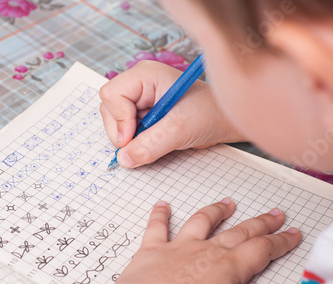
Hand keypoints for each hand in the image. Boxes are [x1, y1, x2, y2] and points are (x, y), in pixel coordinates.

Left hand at [71, 199, 301, 283]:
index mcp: (227, 267)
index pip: (262, 249)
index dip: (280, 241)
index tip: (292, 233)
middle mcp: (205, 251)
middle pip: (238, 232)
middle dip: (259, 223)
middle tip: (274, 213)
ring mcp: (178, 248)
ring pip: (201, 222)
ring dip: (216, 212)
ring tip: (227, 202)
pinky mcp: (152, 252)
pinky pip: (157, 228)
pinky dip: (160, 215)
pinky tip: (162, 205)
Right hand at [99, 61, 245, 167]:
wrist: (225, 122)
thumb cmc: (210, 113)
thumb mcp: (180, 129)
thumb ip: (151, 144)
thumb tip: (124, 158)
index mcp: (145, 75)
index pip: (111, 94)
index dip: (118, 119)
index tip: (131, 138)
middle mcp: (138, 86)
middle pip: (108, 110)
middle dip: (121, 132)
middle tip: (142, 144)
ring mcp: (139, 101)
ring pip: (114, 124)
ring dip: (129, 139)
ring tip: (155, 140)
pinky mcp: (142, 117)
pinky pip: (126, 133)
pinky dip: (135, 143)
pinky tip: (154, 142)